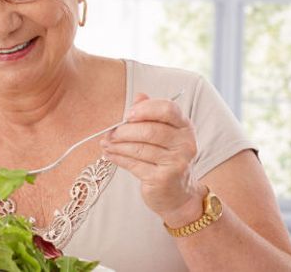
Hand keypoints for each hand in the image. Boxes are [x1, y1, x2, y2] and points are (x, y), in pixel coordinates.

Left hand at [100, 93, 205, 224]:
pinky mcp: (163, 179)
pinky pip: (134, 164)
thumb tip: (139, 96)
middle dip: (124, 131)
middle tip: (109, 133)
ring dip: (117, 145)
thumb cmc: (167, 159)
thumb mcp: (164, 134)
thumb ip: (151, 114)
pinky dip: (118, 158)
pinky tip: (109, 154)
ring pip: (139, 148)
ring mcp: (176, 163)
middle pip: (150, 130)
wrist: (179, 195)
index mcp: (185, 127)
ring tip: (105, 143)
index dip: (145, 109)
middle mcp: (185, 144)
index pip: (168, 109)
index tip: (127, 114)